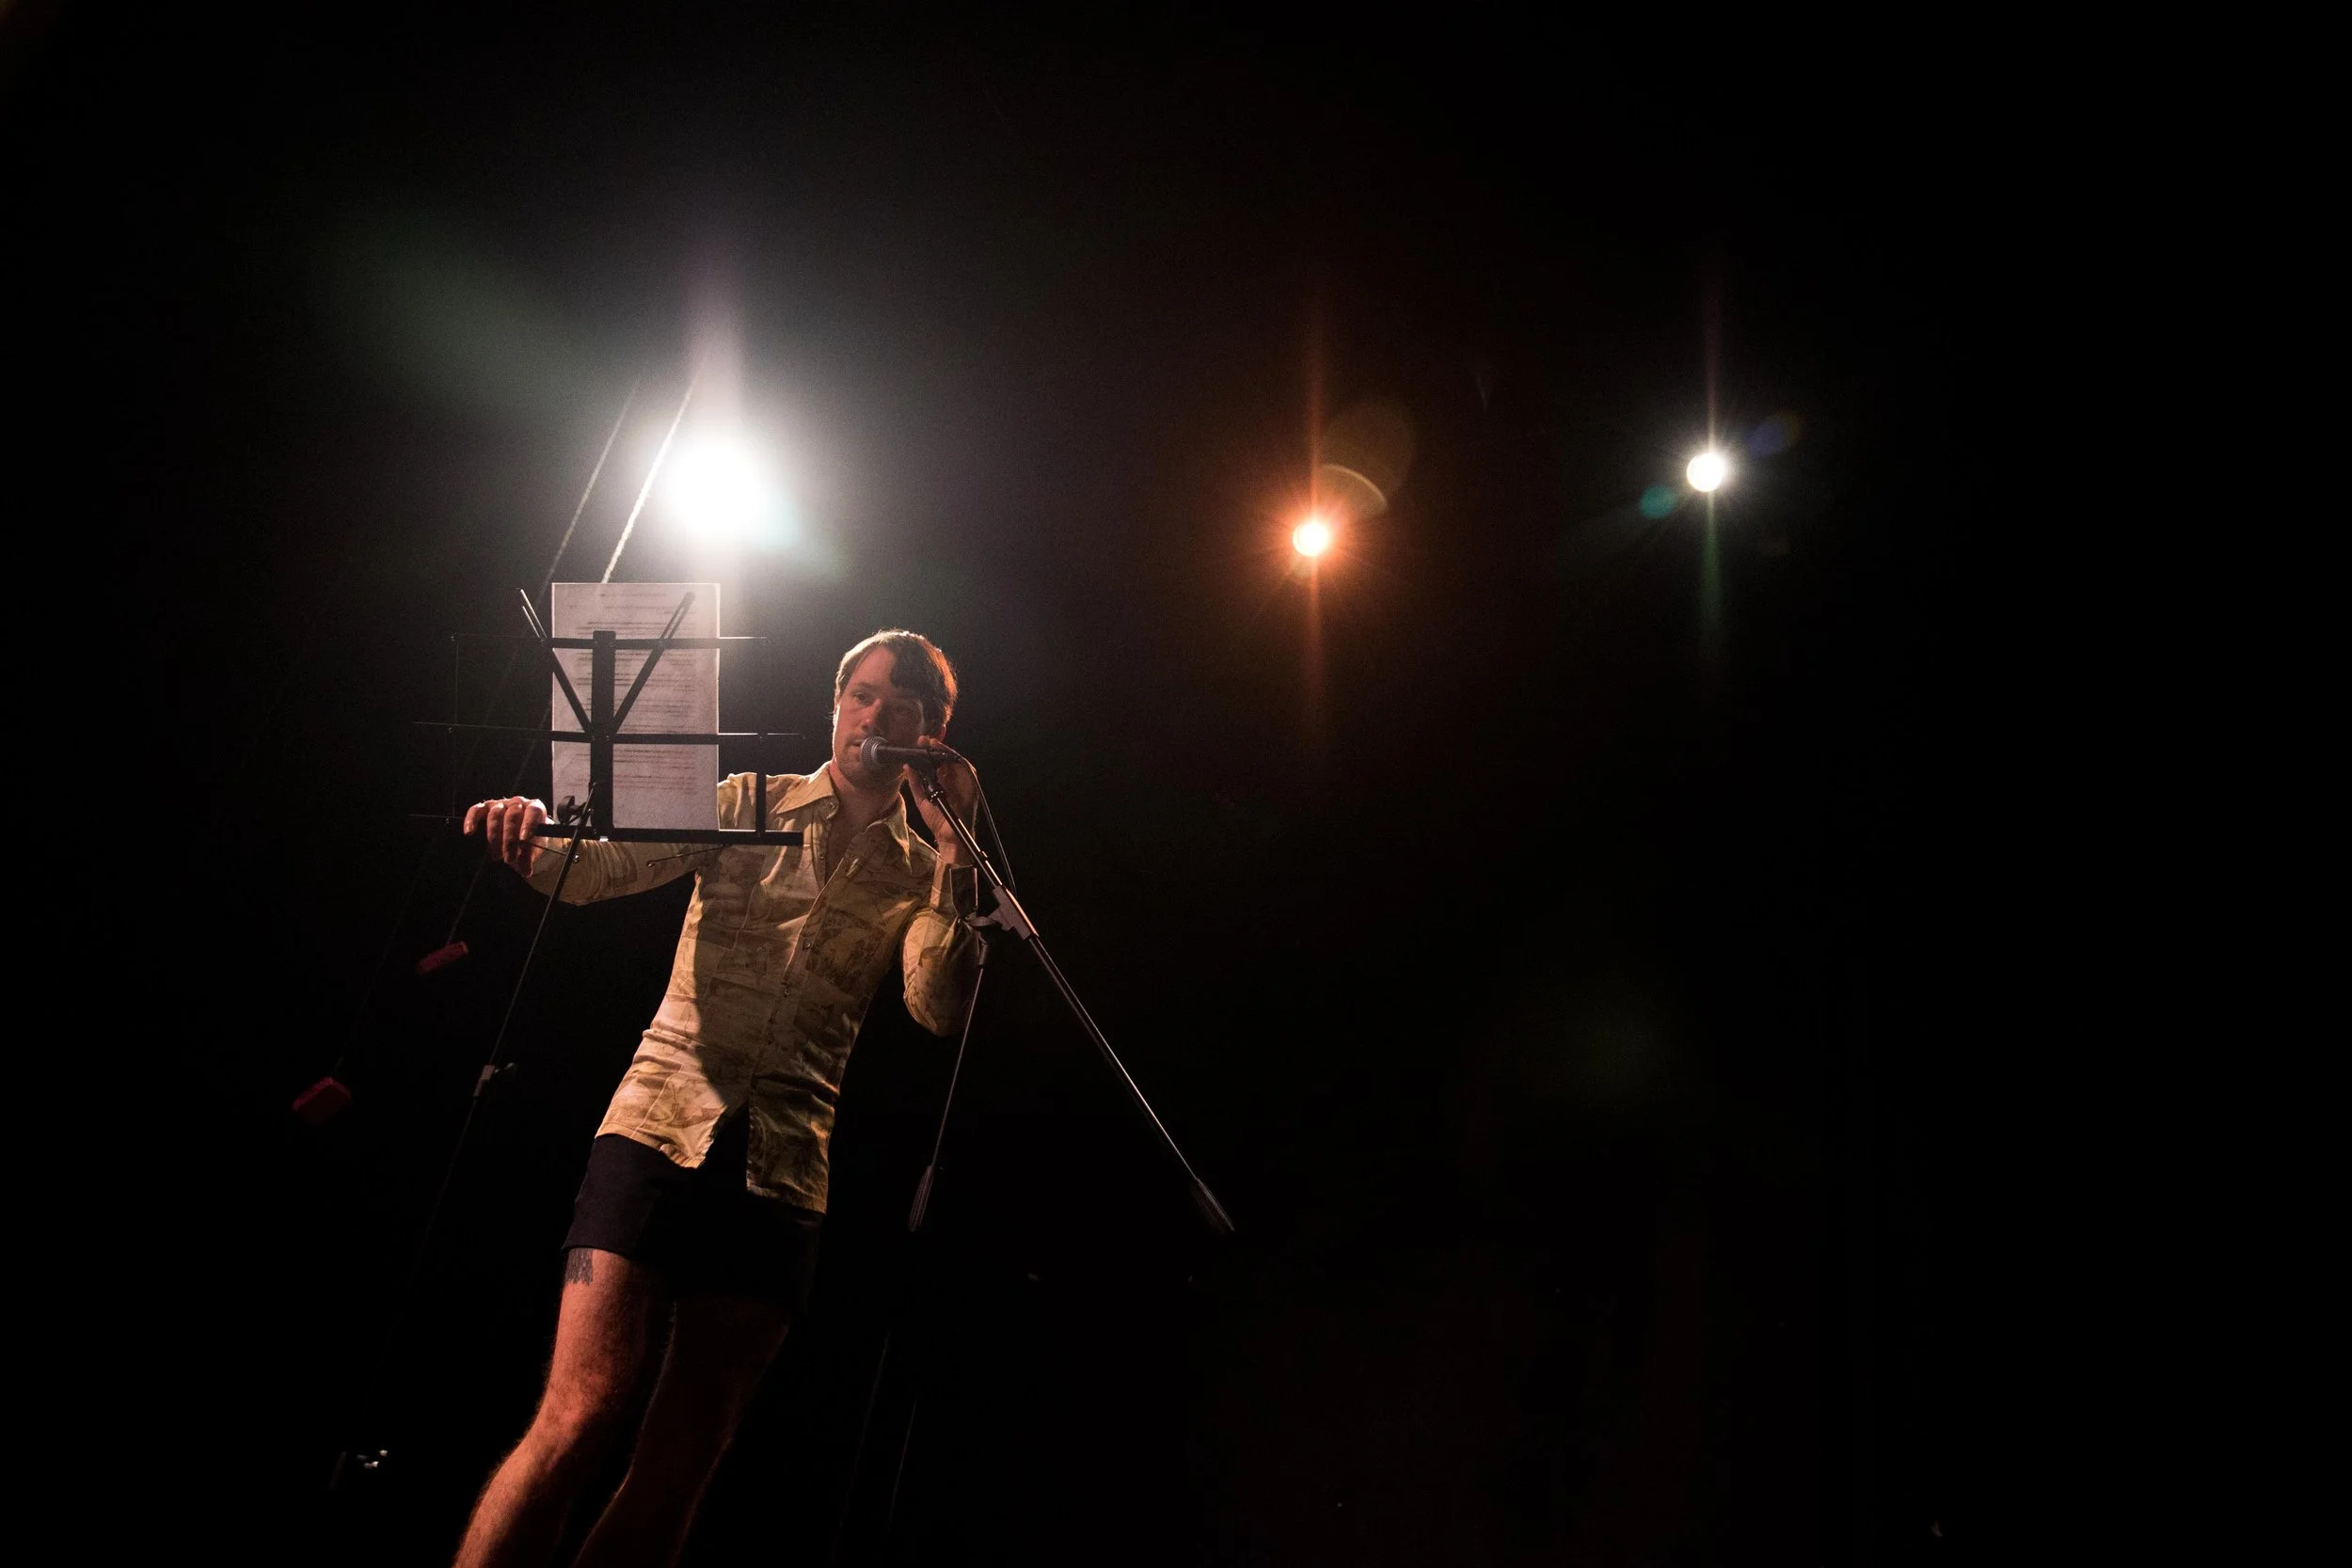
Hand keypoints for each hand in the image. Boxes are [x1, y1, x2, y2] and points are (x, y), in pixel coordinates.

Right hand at [463, 796, 547, 876]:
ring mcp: (502, 804)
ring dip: (494, 837)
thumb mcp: (532, 850)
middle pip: (512, 817)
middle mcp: (519, 803)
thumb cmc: (530, 841)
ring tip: (497, 856)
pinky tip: (469, 832)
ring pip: (495, 815)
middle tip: (509, 858)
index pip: (533, 811)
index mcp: (535, 808)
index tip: (524, 839)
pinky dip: (471, 820)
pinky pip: (477, 810)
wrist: (521, 838)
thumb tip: (525, 871)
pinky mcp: (486, 808)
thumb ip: (529, 858)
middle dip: (510, 840)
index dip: (528, 824)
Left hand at [903, 742, 976, 861]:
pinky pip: (966, 769)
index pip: (937, 762)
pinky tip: (945, 755)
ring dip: (945, 751)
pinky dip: (956, 760)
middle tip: (923, 740)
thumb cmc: (938, 820)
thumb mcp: (922, 800)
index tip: (919, 743)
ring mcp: (963, 782)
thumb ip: (915, 783)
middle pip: (946, 759)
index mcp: (943, 782)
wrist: (949, 837)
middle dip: (935, 748)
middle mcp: (954, 780)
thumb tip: (907, 766)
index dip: (929, 752)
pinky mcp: (971, 785)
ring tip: (933, 744)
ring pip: (956, 760)